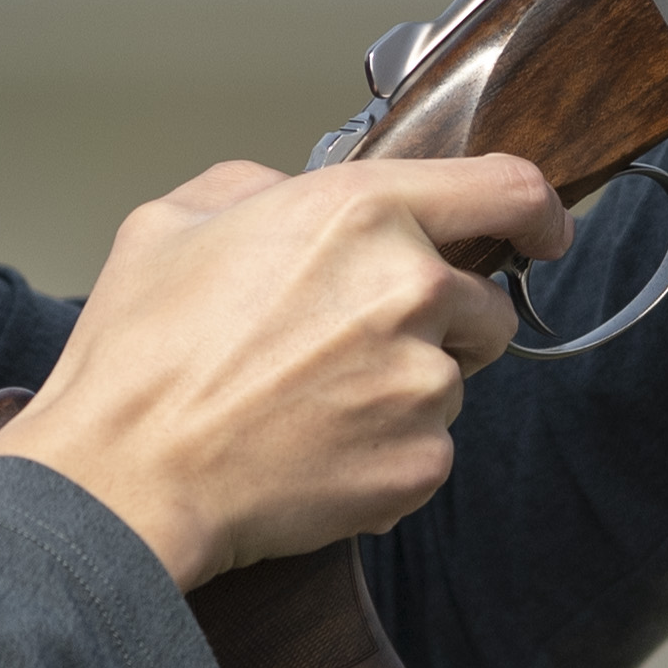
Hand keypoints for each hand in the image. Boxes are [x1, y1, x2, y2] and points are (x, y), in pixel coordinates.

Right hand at [0, 156, 567, 587]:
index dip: (537, 212)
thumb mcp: (175, 220)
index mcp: (361, 211)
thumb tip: (296, 197)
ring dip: (404, 389)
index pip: (507, 189)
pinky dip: (386, 454)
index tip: (542, 232)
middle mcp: (412, 288)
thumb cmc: (140, 352)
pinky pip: (429, 450)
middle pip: (484, 304)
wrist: (125, 480)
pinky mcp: (421, 463)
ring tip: (311, 405)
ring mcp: (423, 382)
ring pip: (452, 380)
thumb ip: (261, 188)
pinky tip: (314, 452)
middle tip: (349, 349)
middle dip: (437, 323)